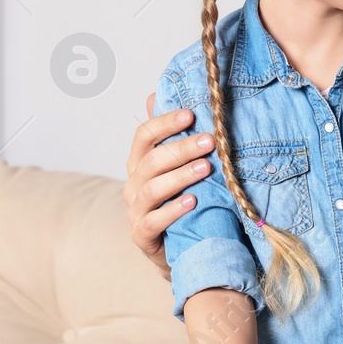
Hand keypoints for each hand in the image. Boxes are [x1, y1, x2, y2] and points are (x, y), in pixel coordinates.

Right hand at [125, 91, 215, 279]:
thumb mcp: (180, 169)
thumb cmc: (181, 202)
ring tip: (206, 168)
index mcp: (139, 163)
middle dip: (180, 148)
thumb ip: (170, 136)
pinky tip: (192, 202)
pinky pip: (153, 221)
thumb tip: (156, 94)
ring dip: (180, 176)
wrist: (181, 249)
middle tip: (209, 141)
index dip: (165, 123)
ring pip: (152, 188)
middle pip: (151, 160)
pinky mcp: (142, 236)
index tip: (191, 114)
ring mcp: (135, 211)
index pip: (144, 136)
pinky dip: (172, 211)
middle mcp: (133, 184)